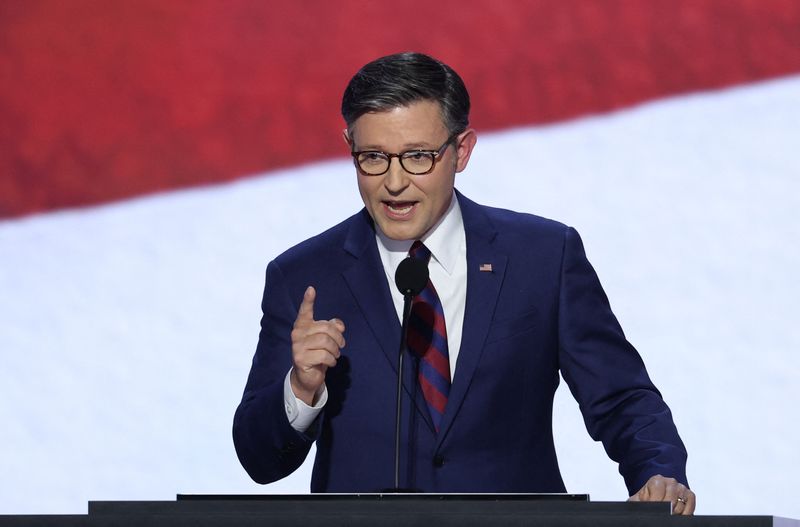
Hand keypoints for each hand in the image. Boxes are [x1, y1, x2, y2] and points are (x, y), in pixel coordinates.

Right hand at [290, 286, 344, 404]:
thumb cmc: (318, 353)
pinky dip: (332, 360)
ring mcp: (297, 346)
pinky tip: (330, 362)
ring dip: (336, 350)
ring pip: (326, 342)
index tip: (311, 289)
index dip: (308, 300)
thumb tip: (339, 325)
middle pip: (325, 329)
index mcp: (303, 325)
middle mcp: (297, 334)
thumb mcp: (327, 339)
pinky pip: (324, 355)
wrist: (307, 376)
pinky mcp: (300, 359)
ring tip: (335, 354)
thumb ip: (333, 328)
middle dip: (338, 338)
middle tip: (341, 345)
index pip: (305, 311)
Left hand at [629, 474, 695, 514]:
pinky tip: (677, 514)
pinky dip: (684, 514)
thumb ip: (637, 502)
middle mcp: (671, 482)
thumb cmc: (646, 500)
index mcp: (657, 480)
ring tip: (666, 512)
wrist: (655, 498)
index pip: (659, 493)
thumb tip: (641, 508)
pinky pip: (690, 507)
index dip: (654, 503)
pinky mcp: (690, 496)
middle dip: (664, 510)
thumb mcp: (637, 500)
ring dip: (673, 513)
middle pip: (670, 501)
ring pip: (680, 506)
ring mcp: (681, 488)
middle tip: (660, 512)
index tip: (652, 506)